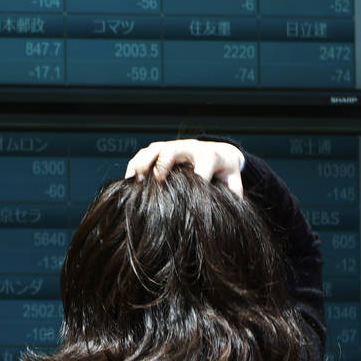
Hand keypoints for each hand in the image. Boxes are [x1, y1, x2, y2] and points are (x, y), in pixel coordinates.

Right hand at [124, 139, 244, 198]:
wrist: (218, 153)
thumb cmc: (224, 172)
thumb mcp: (233, 182)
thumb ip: (233, 195)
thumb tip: (233, 214)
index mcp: (209, 156)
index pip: (203, 164)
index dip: (195, 177)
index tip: (187, 196)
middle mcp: (189, 147)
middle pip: (172, 151)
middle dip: (162, 167)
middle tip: (155, 185)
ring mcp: (172, 146)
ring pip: (154, 150)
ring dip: (142, 164)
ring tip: (134, 183)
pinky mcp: (159, 149)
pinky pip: (143, 153)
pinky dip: (134, 165)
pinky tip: (128, 181)